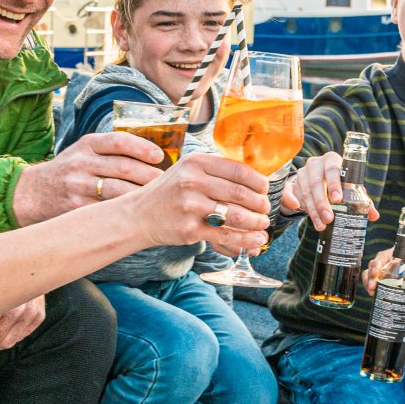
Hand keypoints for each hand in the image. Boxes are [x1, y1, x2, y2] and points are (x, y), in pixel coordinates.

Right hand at [13, 132, 166, 225]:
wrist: (32, 193)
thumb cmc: (68, 170)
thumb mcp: (83, 151)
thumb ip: (110, 150)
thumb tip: (152, 153)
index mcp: (86, 144)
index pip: (118, 141)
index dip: (142, 148)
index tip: (159, 156)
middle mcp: (81, 163)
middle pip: (123, 167)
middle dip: (149, 175)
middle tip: (165, 182)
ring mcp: (78, 186)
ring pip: (118, 190)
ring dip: (141, 194)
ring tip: (156, 198)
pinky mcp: (76, 207)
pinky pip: (106, 209)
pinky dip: (124, 211)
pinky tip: (138, 213)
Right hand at [122, 152, 270, 255]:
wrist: (139, 215)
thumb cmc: (171, 192)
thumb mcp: (189, 171)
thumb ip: (217, 172)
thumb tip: (257, 182)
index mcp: (196, 162)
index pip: (239, 170)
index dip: (259, 182)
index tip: (265, 190)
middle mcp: (192, 182)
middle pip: (241, 194)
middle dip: (261, 204)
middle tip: (265, 209)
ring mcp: (190, 206)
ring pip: (237, 216)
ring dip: (257, 222)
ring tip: (262, 224)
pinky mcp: (189, 229)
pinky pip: (225, 235)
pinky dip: (245, 240)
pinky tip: (255, 240)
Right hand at [279, 152, 377, 230]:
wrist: (315, 182)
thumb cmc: (337, 185)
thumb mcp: (349, 189)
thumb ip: (360, 200)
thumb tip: (374, 216)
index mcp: (332, 160)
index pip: (332, 169)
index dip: (334, 184)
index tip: (337, 200)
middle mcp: (315, 164)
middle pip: (317, 182)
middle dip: (322, 203)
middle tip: (329, 218)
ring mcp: (302, 173)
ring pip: (306, 191)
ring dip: (313, 210)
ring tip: (321, 224)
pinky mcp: (291, 183)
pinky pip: (288, 192)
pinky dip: (290, 199)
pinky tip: (296, 207)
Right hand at [361, 246, 404, 297]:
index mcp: (397, 255)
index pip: (383, 256)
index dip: (377, 263)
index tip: (376, 272)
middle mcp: (388, 261)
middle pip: (373, 265)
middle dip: (370, 276)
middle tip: (372, 287)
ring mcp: (383, 271)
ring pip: (370, 273)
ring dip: (368, 282)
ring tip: (372, 292)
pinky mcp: (382, 281)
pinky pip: (372, 282)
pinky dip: (371, 288)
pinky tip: (373, 294)